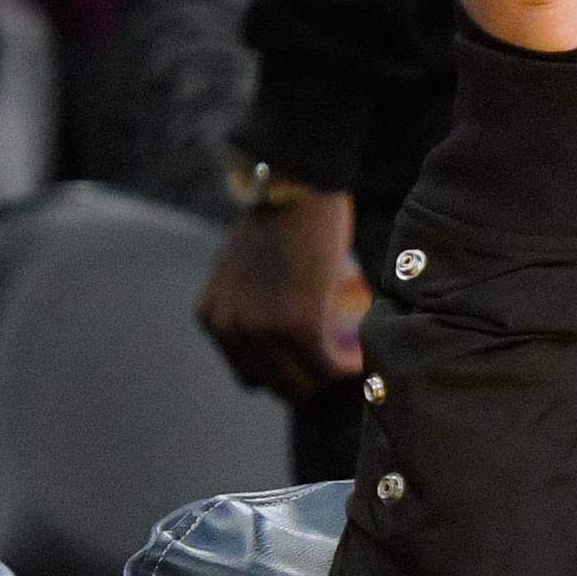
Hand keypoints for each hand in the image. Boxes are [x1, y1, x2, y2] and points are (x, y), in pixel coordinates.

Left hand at [197, 190, 363, 399]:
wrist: (294, 191)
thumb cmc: (277, 222)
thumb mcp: (241, 271)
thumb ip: (249, 306)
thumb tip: (280, 337)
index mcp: (212, 318)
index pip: (251, 374)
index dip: (289, 373)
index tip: (317, 365)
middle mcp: (229, 329)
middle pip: (276, 384)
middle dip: (311, 381)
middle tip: (342, 368)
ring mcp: (261, 330)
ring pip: (303, 381)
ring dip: (331, 378)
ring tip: (354, 364)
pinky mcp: (297, 325)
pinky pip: (327, 366)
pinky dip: (348, 368)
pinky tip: (364, 359)